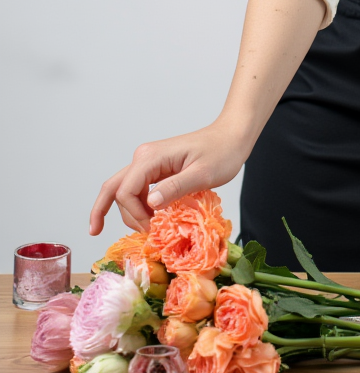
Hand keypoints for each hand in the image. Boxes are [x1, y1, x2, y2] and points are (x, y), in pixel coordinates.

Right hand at [88, 120, 249, 236]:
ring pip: (123, 190)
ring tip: (146, 230)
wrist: (232, 137)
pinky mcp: (156, 169)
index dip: (134, 214)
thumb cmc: (222, 152)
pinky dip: (136, 206)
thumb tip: (150, 204)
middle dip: (115, 214)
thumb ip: (175, 188)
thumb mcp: (202, 174)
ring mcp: (148, 162)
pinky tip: (144, 220)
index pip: (125, 191)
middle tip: (137, 235)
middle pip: (115, 189)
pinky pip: (137, 189)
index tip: (153, 228)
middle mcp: (144, 157)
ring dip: (129, 212)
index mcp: (151, 157)